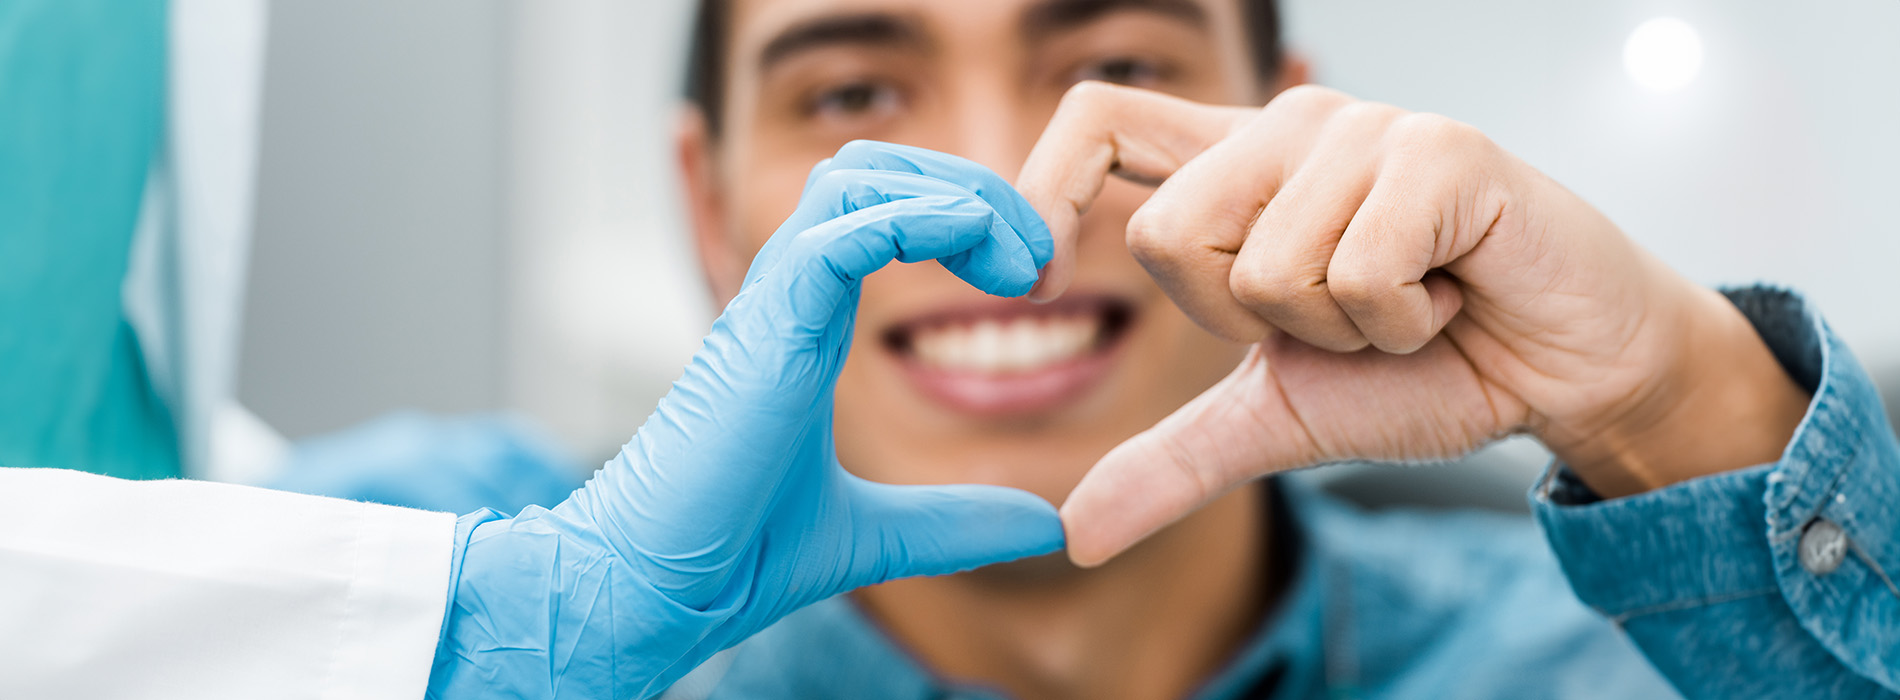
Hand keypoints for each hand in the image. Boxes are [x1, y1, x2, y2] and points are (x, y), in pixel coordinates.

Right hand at [428, 142, 1062, 698]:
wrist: (657, 585)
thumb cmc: (735, 552)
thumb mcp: (882, 534)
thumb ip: (960, 520)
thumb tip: (1047, 527)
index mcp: (811, 320)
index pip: (886, 209)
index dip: (966, 218)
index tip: (1033, 281)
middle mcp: (789, 294)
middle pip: (877, 169)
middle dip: (969, 186)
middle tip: (1038, 258)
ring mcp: (774, 302)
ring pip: (857, 177)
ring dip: (953, 195)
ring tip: (1017, 261)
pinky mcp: (769, 325)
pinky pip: (843, 229)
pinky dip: (916, 219)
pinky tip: (973, 246)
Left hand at [1018, 82, 1808, 565]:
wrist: (1560, 371)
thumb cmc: (1423, 367)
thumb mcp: (1276, 415)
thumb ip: (1172, 458)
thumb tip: (1072, 533)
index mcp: (1233, 170)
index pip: (1098, 121)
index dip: (1045, 185)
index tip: (1037, 278)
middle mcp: (1284, 128)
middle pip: (1165, 236)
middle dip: (1242, 325)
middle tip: (1332, 320)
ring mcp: (1362, 129)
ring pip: (1265, 268)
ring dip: (1339, 331)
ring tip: (1403, 305)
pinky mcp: (1440, 151)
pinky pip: (1356, 272)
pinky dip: (1399, 323)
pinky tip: (1447, 293)